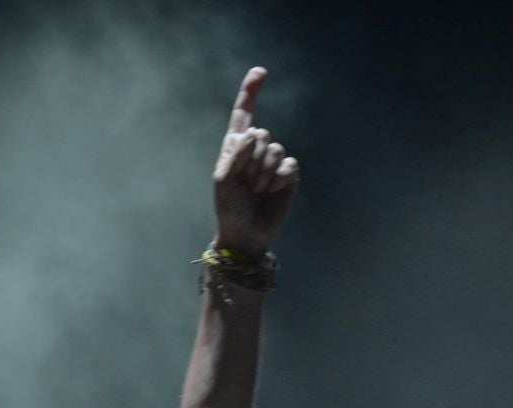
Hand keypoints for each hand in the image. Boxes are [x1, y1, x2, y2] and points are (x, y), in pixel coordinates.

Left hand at [212, 67, 299, 259]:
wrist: (246, 231)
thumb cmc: (230, 206)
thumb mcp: (224, 179)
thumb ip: (236, 154)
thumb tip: (254, 132)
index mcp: (235, 146)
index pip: (243, 114)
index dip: (251, 92)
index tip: (260, 71)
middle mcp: (256, 150)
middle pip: (262, 134)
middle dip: (252, 161)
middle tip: (245, 183)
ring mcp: (274, 161)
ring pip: (276, 150)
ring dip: (263, 174)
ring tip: (256, 190)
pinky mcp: (288, 174)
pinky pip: (289, 165)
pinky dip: (278, 180)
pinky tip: (271, 192)